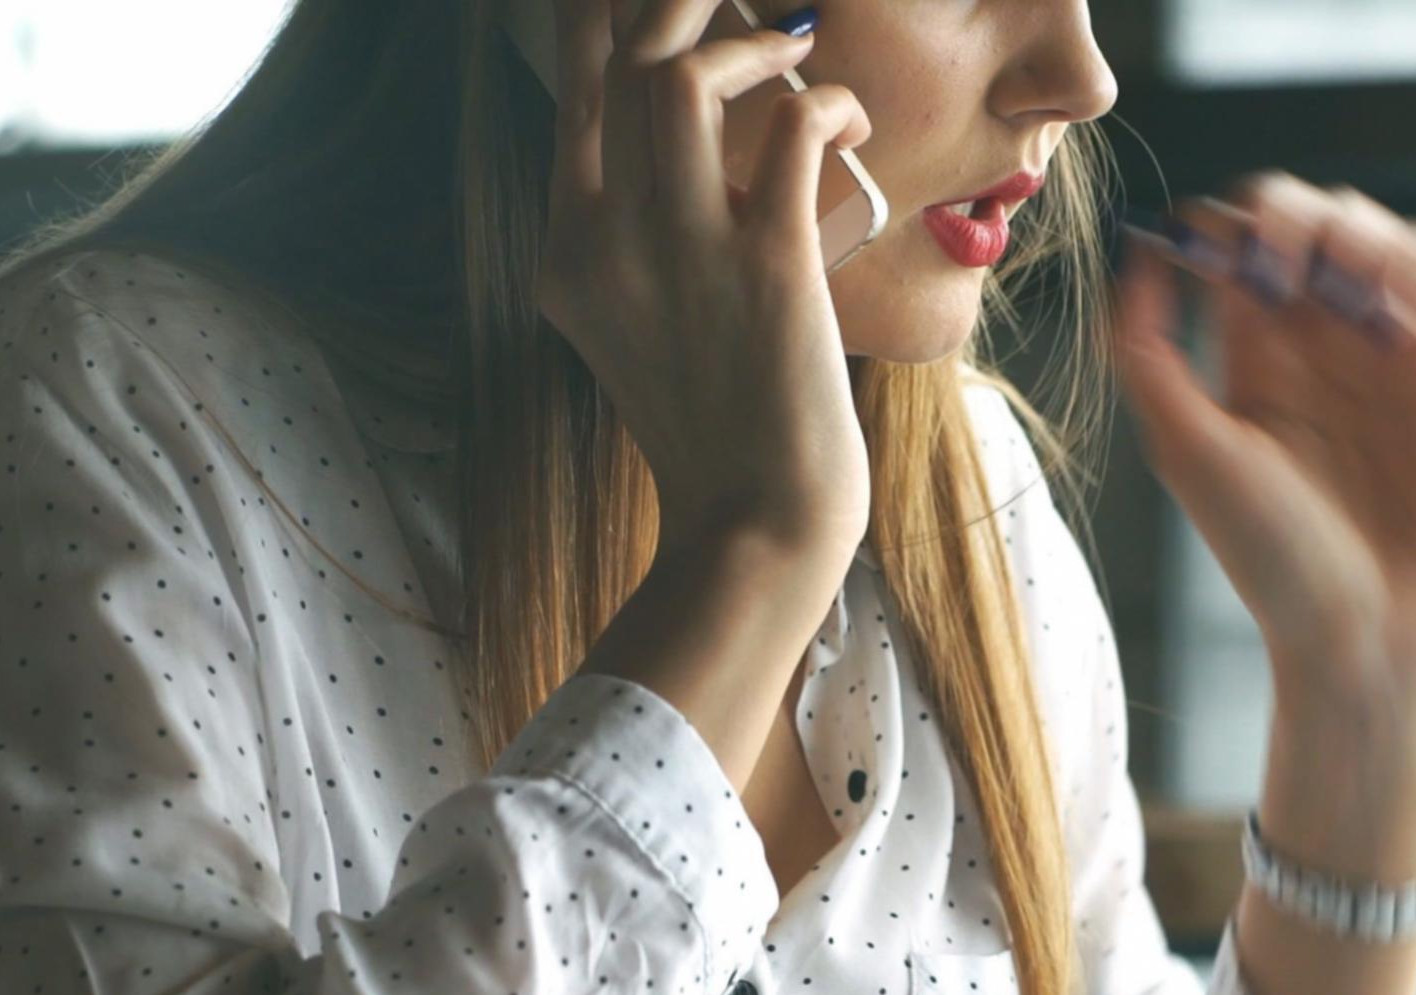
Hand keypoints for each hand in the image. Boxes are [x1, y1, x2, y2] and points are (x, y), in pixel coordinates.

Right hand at [537, 0, 872, 567]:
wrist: (752, 523)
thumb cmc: (715, 431)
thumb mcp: (632, 329)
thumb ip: (633, 245)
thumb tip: (678, 161)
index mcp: (568, 251)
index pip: (572, 86)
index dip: (607, 12)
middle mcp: (607, 239)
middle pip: (622, 57)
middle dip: (680, 0)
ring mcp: (683, 250)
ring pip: (681, 76)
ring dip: (750, 40)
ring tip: (793, 50)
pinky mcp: (768, 263)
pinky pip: (793, 128)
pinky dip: (828, 103)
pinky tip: (847, 122)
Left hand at [1117, 173, 1415, 877]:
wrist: (1372, 631)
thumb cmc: (1274, 561)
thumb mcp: (1187, 449)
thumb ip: (1148, 352)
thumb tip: (1139, 253)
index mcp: (1254, 362)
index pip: (1237, 249)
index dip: (1226, 228)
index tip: (1216, 253)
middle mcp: (1322, 350)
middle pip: (1306, 223)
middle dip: (1290, 214)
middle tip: (1278, 259)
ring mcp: (1388, 354)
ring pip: (1374, 235)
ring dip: (1352, 230)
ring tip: (1331, 281)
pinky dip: (1413, 261)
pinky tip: (1385, 306)